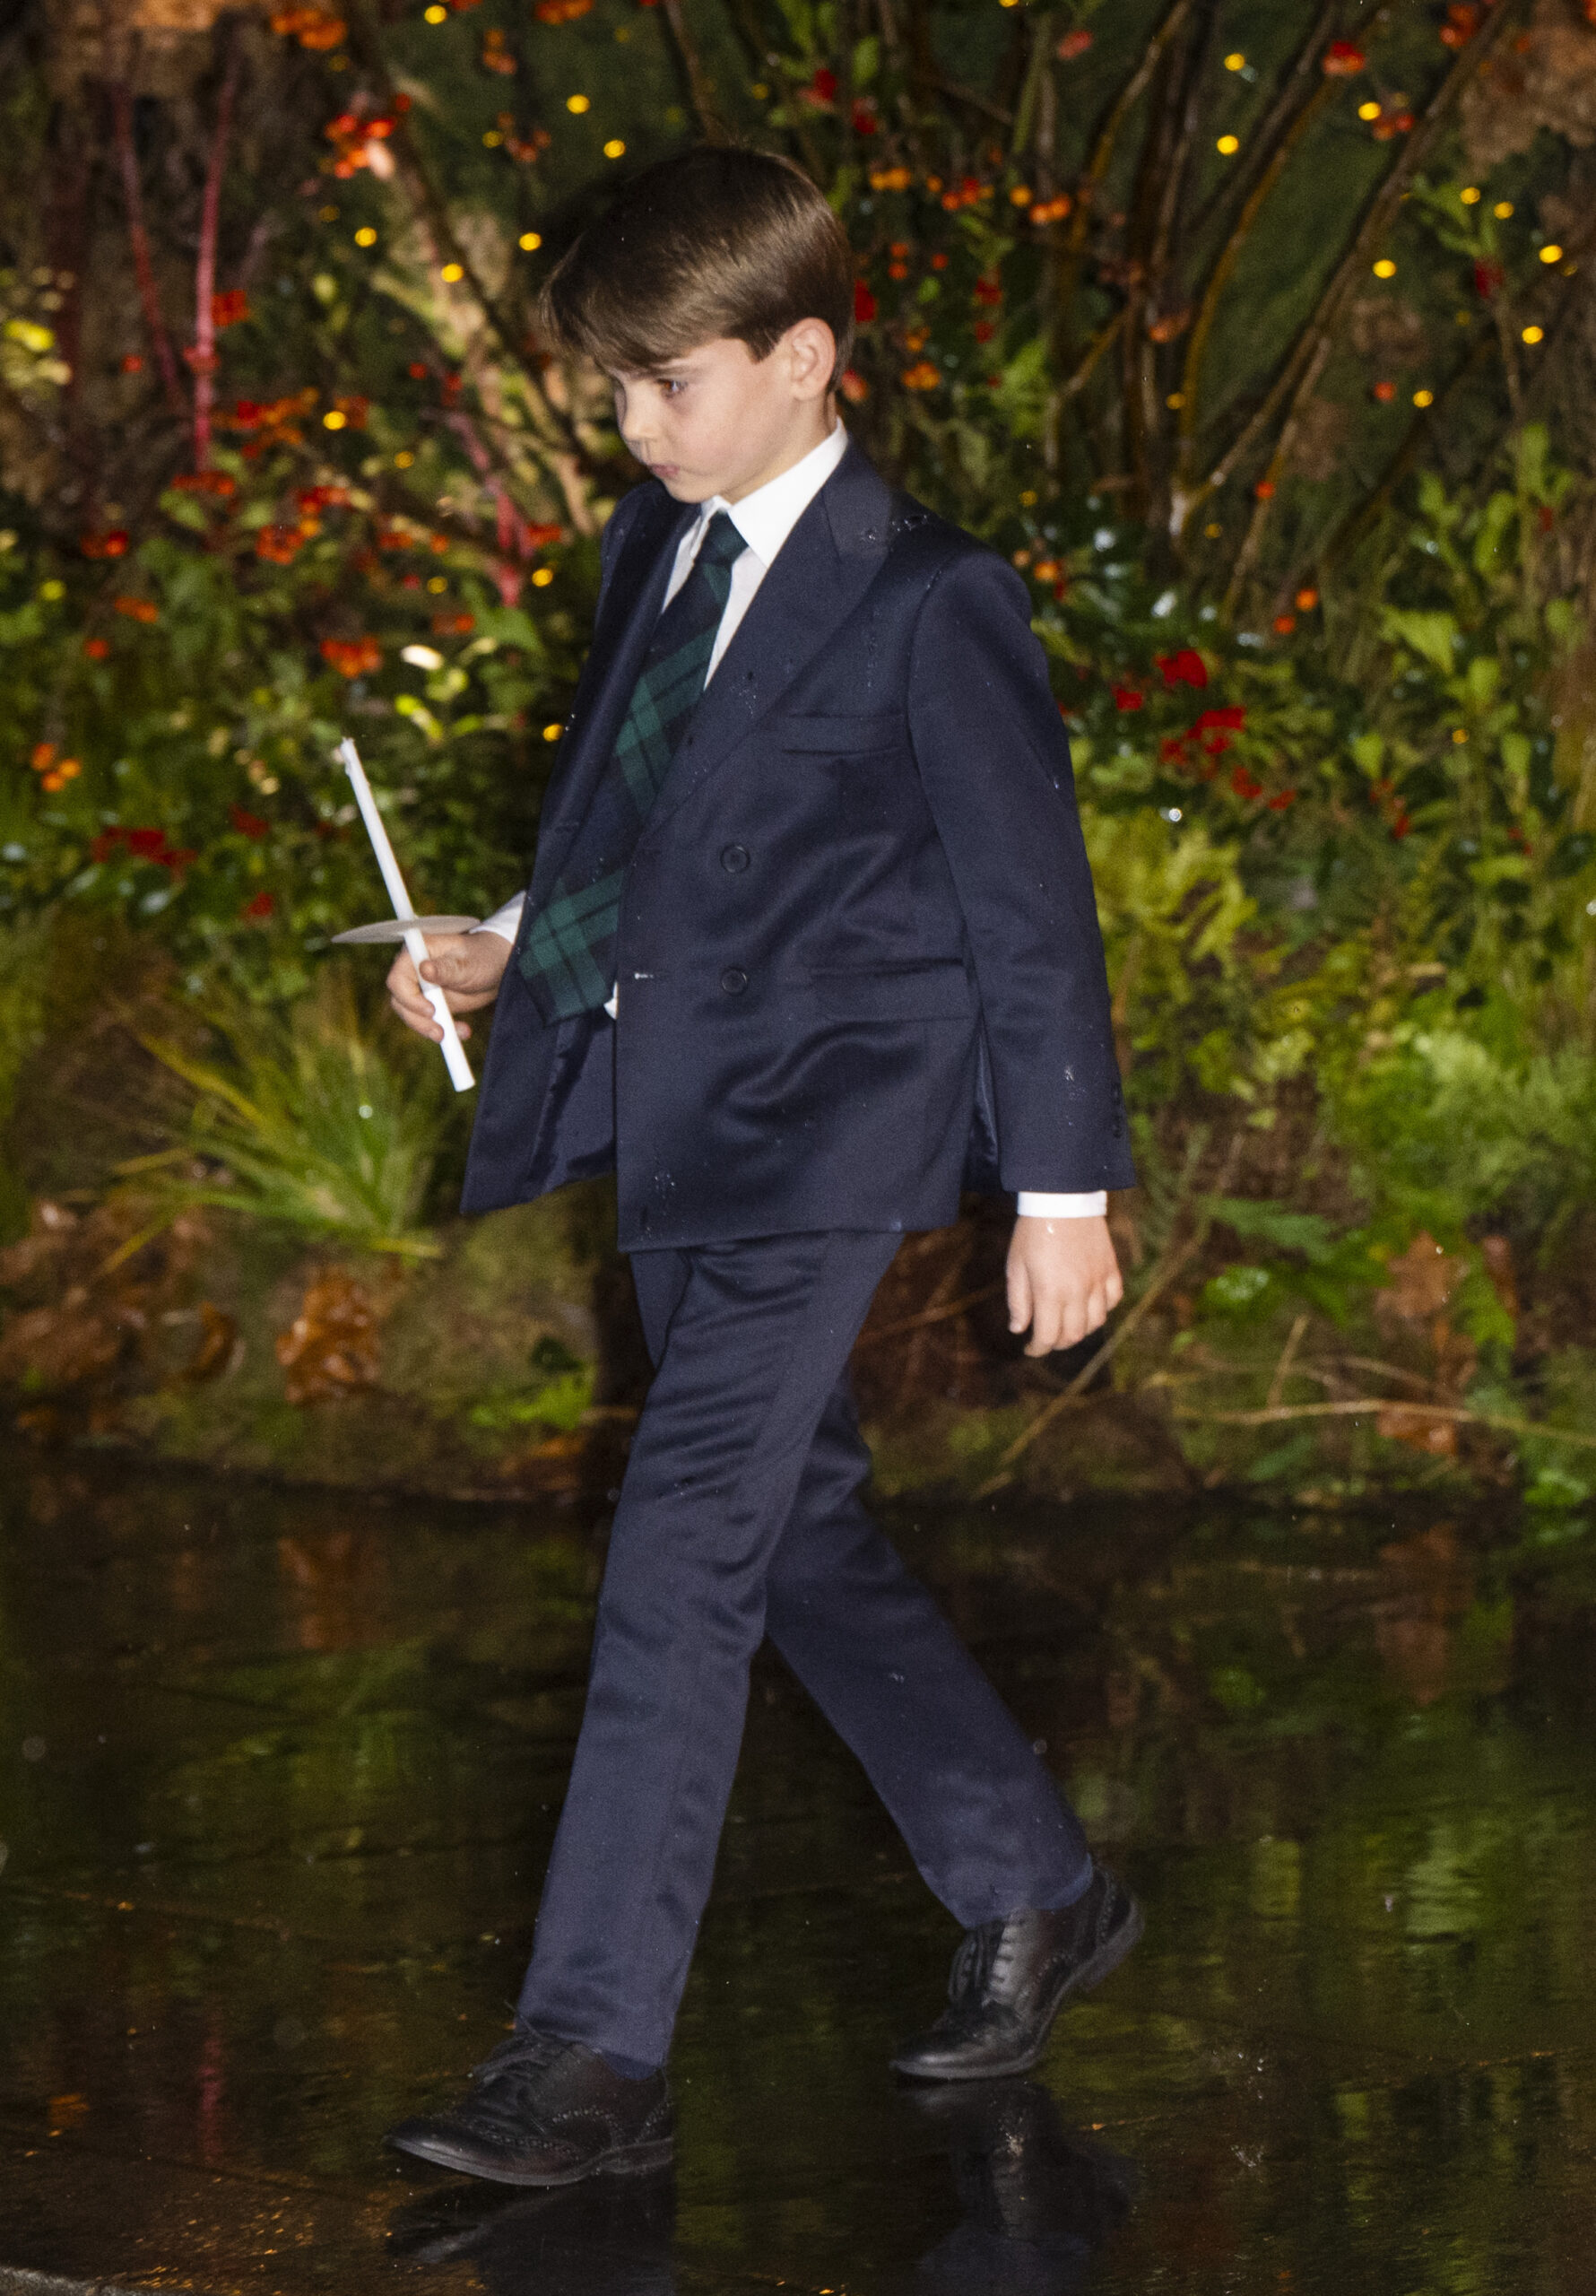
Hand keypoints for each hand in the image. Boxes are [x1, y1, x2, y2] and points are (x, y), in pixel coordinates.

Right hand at [385, 930, 509, 1044]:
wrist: (497, 967)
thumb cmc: (482, 956)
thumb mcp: (467, 963)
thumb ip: (446, 969)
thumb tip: (424, 969)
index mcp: (416, 952)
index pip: (398, 979)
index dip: (410, 998)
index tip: (431, 1011)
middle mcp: (412, 970)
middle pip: (400, 1001)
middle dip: (418, 1020)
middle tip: (441, 1033)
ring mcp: (420, 989)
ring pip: (411, 1015)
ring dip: (430, 1029)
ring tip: (458, 1032)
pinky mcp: (430, 1004)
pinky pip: (427, 1022)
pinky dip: (444, 1031)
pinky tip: (463, 1031)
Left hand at [1006, 1214, 1122, 1357]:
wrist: (1062, 1197)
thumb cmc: (1033, 1231)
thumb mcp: (1016, 1266)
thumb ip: (1018, 1301)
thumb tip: (1019, 1330)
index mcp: (1050, 1293)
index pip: (1048, 1337)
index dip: (1037, 1349)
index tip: (1030, 1349)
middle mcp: (1077, 1291)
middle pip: (1073, 1335)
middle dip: (1057, 1343)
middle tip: (1046, 1338)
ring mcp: (1098, 1280)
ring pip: (1096, 1322)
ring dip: (1080, 1330)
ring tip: (1066, 1325)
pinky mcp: (1110, 1268)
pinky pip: (1113, 1299)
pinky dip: (1103, 1309)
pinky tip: (1090, 1306)